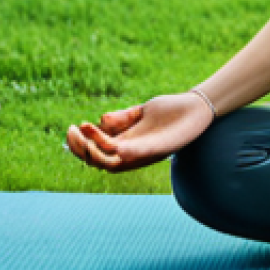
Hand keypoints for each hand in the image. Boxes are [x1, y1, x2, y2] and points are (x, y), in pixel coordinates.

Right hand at [66, 92, 214, 172]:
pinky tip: (101, 131)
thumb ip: (122, 118)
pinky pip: (129, 155)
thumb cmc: (172, 110)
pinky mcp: (155, 149)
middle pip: (98, 160)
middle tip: (72, 131)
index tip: (72, 127)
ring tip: (83, 133)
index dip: (82, 144)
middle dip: (81, 148)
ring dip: (92, 151)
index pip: (98, 151)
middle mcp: (133, 151)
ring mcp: (143, 152)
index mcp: (128, 142)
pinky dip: (114, 148)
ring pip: (109, 163)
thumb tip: (101, 119)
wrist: (198, 106)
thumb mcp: (142, 112)